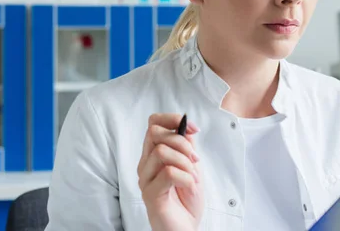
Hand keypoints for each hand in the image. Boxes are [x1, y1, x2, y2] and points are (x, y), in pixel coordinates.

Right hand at [137, 113, 203, 230]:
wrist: (185, 227)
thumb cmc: (186, 199)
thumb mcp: (191, 166)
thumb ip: (186, 146)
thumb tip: (185, 126)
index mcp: (153, 154)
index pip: (153, 123)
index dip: (172, 119)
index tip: (193, 129)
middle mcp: (145, 164)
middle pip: (155, 133)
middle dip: (181, 142)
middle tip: (195, 159)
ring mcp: (145, 179)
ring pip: (162, 152)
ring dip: (185, 162)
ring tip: (193, 177)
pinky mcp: (150, 194)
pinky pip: (169, 173)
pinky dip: (186, 177)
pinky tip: (189, 186)